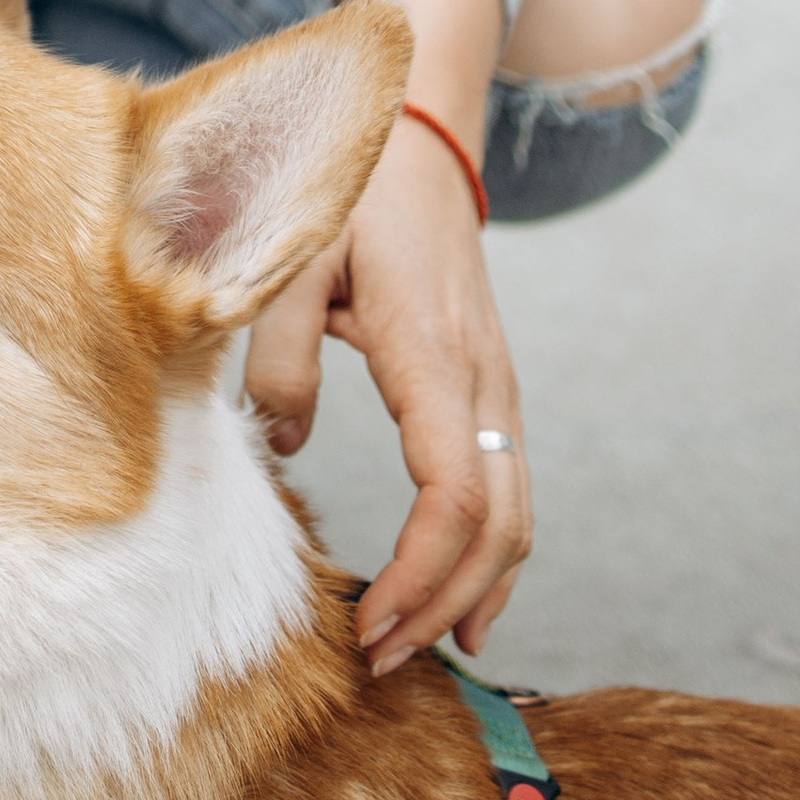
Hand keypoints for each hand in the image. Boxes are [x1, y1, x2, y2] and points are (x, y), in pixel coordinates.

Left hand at [242, 112, 531, 674]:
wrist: (419, 139)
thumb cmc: (350, 193)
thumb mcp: (294, 259)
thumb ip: (281, 353)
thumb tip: (282, 444)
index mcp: (431, 353)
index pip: (454, 494)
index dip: (421, 574)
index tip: (369, 624)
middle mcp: (483, 379)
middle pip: (499, 528)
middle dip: (444, 605)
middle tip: (379, 660)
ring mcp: (498, 384)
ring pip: (517, 516)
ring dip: (472, 590)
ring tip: (413, 648)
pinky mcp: (493, 387)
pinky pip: (509, 487)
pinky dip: (490, 554)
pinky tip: (457, 598)